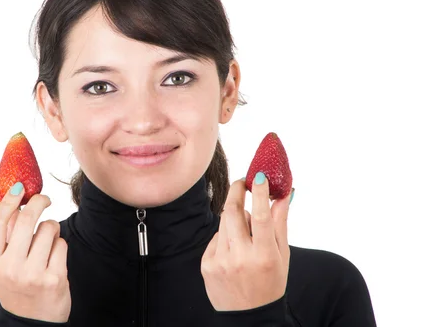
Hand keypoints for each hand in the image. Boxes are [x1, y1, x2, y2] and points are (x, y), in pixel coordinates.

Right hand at [0, 183, 70, 321]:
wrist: (33, 322)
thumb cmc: (17, 285)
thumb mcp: (1, 265)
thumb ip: (5, 236)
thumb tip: (14, 198)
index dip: (7, 201)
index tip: (18, 188)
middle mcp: (10, 268)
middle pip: (25, 219)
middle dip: (38, 202)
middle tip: (44, 199)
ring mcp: (32, 274)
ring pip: (49, 228)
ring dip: (52, 228)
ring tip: (47, 243)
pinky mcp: (54, 278)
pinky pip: (62, 244)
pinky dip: (60, 245)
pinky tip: (54, 258)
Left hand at [201, 174, 291, 310]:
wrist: (248, 317)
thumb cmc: (270, 283)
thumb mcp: (282, 256)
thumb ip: (280, 223)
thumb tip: (282, 194)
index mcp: (264, 256)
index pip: (262, 217)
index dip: (259, 193)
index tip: (258, 176)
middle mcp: (241, 258)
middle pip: (233, 212)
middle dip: (236, 192)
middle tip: (242, 183)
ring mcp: (221, 261)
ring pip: (224, 223)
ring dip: (233, 217)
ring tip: (244, 230)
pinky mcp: (206, 265)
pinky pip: (216, 238)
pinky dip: (225, 237)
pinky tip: (233, 251)